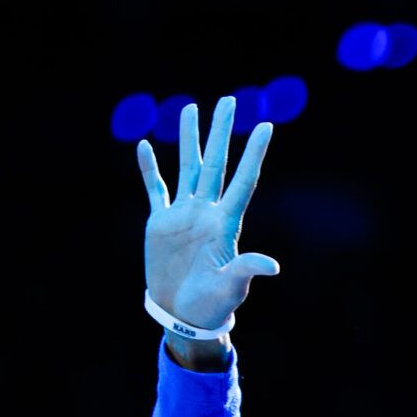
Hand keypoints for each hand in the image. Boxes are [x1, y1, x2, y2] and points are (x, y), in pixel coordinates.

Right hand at [136, 95, 279, 331]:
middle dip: (220, 132)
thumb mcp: (231, 288)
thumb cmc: (212, 305)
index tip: (266, 126)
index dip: (254, 154)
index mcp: (226, 223)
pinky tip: (144, 146)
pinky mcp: (160, 222)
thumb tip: (272, 266)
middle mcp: (207, 212)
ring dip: (188, 139)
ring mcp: (184, 214)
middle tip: (228, 101)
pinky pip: (155, 188)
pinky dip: (149, 169)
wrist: (183, 314)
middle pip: (215, 163)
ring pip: (187, 167)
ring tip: (190, 108)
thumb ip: (247, 270)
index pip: (243, 180)